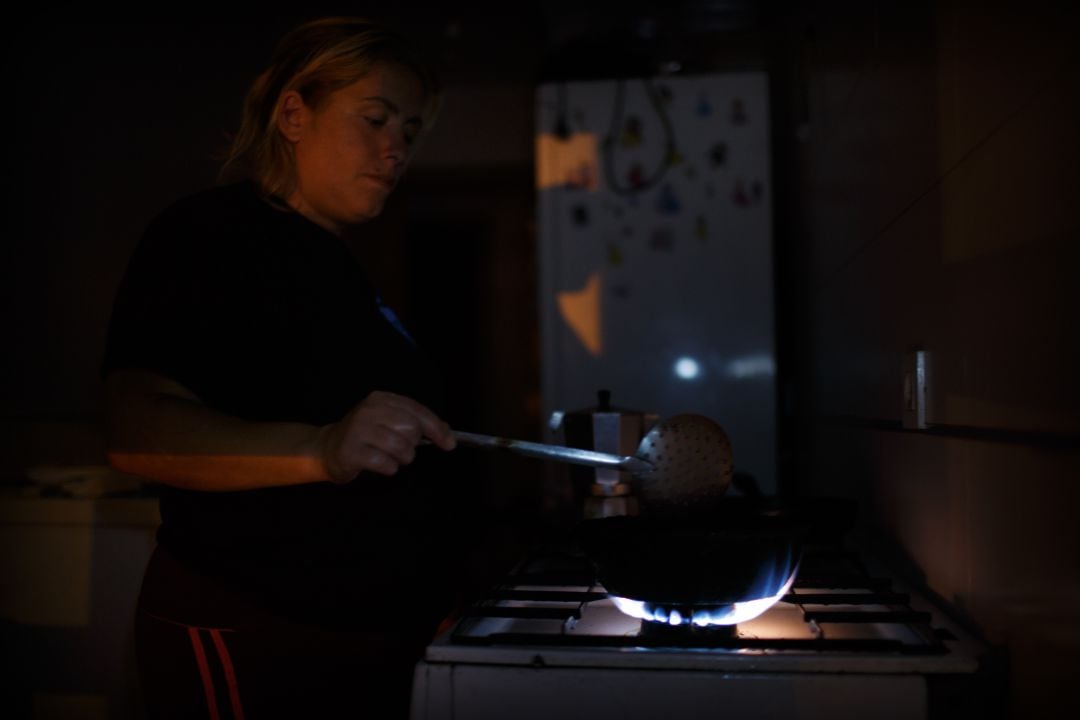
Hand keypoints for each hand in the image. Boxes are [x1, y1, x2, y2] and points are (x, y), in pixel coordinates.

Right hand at [317, 391, 455, 482]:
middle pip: (411, 429)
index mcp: (382, 399)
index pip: (417, 411)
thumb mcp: (389, 421)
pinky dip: (389, 468)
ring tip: (391, 457)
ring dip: (402, 459)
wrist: (328, 448)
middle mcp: (369, 410)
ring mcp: (358, 430)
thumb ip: (416, 423)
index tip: (449, 444)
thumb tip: (447, 434)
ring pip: (401, 448)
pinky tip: (380, 464)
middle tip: (401, 448)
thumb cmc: (366, 436)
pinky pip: (385, 463)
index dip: (437, 428)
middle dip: (413, 445)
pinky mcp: (351, 451)